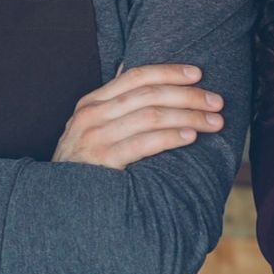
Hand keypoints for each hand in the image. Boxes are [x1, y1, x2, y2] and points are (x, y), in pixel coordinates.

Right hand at [53, 64, 224, 168]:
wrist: (56, 207)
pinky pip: (144, 144)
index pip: (135, 76)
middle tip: (217, 101)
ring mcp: (95, 139)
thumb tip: (127, 66)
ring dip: (189, 116)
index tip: (198, 73)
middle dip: (188, 95)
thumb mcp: (90, 128)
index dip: (169, 71)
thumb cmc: (82, 165)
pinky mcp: (102, 163)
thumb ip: (111, 102)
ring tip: (214, 121)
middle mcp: (91, 116)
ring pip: (152, 116)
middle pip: (149, 94)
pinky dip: (171, 137)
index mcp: (91, 103)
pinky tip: (191, 137)